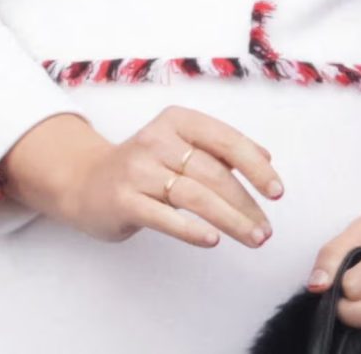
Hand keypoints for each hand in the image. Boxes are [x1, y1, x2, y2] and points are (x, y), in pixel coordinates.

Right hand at [0, 107, 281, 248]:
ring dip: (230, 220)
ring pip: (194, 195)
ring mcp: (137, 170)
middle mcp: (157, 140)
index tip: (277, 191)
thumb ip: (219, 150)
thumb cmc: (144, 166)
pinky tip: (214, 240)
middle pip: (213, 173)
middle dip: (246, 204)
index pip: (226, 140)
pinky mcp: (123, 200)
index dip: (256, 167)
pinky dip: (192, 229)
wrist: (83, 181)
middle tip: (266, 229)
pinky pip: (164, 216)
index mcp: (177, 120)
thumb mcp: (179, 145)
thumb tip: (266, 159)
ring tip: (252, 238)